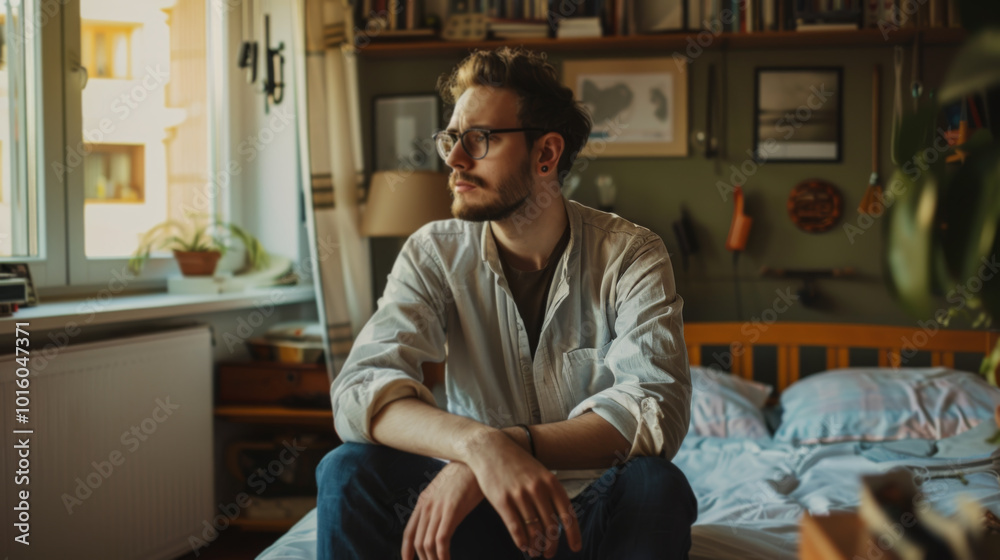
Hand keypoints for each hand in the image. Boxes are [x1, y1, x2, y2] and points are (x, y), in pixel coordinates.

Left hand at [402, 461, 484, 559]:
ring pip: (427, 544)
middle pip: (418, 542)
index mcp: (423, 502)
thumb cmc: (466, 475)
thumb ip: (440, 505)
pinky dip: (443, 555)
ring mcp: (438, 508)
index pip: (409, 532)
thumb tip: (442, 519)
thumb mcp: (446, 491)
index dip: (406, 550)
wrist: (475, 458)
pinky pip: (441, 540)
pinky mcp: (451, 510)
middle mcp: (426, 506)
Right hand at [464, 430, 581, 558]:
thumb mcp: (539, 472)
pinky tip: (523, 546)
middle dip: (552, 545)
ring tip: (536, 552)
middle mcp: (537, 489)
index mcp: (550, 482)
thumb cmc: (516, 463)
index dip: (573, 534)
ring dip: (536, 545)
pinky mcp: (501, 500)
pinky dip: (521, 541)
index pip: (567, 514)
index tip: (575, 548)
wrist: (489, 449)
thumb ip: (550, 493)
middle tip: (550, 554)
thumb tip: (560, 521)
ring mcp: (519, 494)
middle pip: (550, 526)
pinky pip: (515, 528)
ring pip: (533, 530)